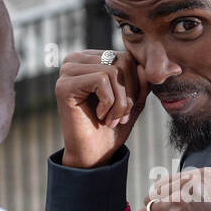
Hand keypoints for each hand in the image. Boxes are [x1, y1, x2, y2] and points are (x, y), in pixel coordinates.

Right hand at [56, 49, 145, 167]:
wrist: (94, 154)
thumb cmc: (112, 127)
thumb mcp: (133, 100)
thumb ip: (141, 80)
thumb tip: (145, 66)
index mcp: (91, 59)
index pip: (127, 57)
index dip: (136, 84)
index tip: (128, 108)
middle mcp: (76, 60)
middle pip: (122, 61)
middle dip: (129, 93)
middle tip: (121, 116)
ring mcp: (67, 71)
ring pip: (113, 71)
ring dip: (120, 101)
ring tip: (112, 119)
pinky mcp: (64, 84)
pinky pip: (101, 80)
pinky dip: (109, 103)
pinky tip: (100, 116)